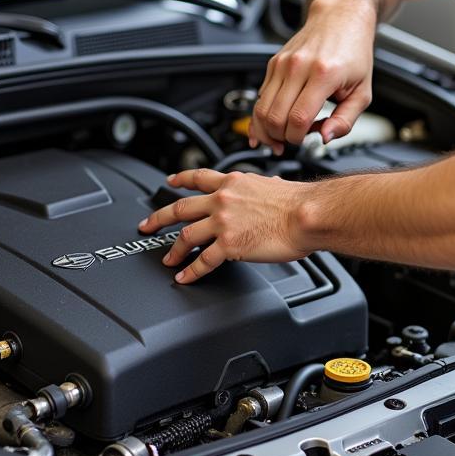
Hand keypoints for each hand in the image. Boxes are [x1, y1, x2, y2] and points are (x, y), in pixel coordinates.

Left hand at [138, 169, 309, 282]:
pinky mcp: (229, 244)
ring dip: (173, 250)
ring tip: (167, 260)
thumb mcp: (275, 184)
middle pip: (180, 207)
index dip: (181, 179)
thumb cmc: (299, 202)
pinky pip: (202, 260)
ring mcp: (223, 222)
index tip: (170, 182)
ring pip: (186, 235)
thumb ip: (264, 186)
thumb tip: (271, 186)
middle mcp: (223, 199)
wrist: (307, 214)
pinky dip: (191, 271)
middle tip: (147, 225)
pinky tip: (185, 277)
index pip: (199, 177)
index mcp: (234, 182)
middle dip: (159, 218)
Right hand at [249, 0, 374, 153]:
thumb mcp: (363, 91)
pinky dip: (262, 115)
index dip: (299, 138)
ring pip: (260, 109)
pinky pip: (259, 97)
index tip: (306, 140)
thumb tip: (325, 137)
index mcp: (324, 74)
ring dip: (267, 129)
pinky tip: (273, 123)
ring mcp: (282, 64)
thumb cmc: (354, 52)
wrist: (339, 18)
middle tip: (294, 140)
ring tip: (281, 136)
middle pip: (274, 117)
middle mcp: (298, 67)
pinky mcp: (273, 63)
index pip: (299, 119)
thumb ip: (346, 120)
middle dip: (281, 137)